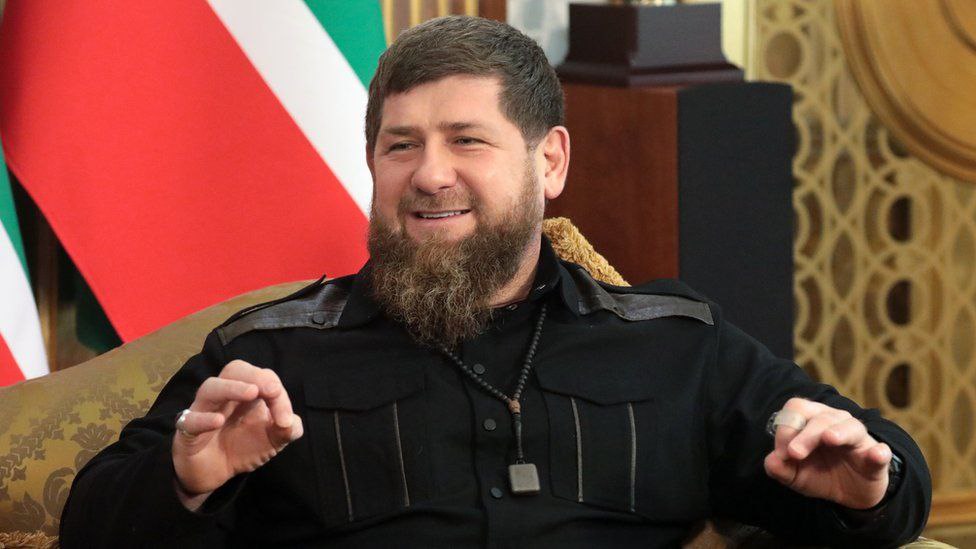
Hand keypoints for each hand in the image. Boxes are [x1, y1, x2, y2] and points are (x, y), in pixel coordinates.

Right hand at [172, 360, 303, 507]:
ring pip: (211, 388)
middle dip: (255, 375)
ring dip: (231, 388)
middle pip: (234, 369)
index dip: (277, 392)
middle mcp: (225, 396)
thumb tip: (291, 422)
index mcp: (247, 392)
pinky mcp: (187, 431)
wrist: (215, 474)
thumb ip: (288, 429)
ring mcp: (204, 410)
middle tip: (272, 390)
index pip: (263, 378)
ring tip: (251, 393)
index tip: (285, 420)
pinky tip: (218, 422)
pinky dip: (203, 419)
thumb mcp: (273, 440)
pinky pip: (190, 420)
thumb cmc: (243, 447)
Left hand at [763, 398, 891, 509]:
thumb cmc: (819, 474)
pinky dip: (878, 452)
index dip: (785, 429)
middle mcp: (835, 422)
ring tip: (829, 439)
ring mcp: (858, 438)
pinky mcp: (876, 456)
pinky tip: (876, 454)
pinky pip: (880, 451)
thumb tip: (771, 462)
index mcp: (812, 420)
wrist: (849, 495)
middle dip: (805, 435)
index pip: (796, 410)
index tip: (782, 454)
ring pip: (849, 427)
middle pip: (819, 418)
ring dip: (838, 432)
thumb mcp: (795, 475)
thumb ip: (779, 469)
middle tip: (794, 453)